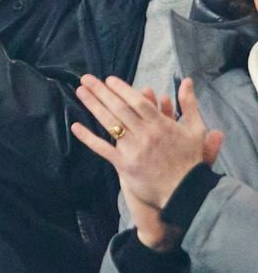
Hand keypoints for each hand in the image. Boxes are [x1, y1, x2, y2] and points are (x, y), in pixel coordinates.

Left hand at [71, 75, 222, 215]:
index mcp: (161, 124)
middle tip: (86, 79)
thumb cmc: (191, 161)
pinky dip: (88, 137)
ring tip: (80, 92)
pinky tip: (75, 126)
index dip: (122, 89)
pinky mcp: (124, 165)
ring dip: (93, 106)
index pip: (137, 101)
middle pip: (119, 108)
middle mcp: (145, 134)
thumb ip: (189, 104)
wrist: (185, 193)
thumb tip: (186, 80)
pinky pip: (103, 148)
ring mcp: (133, 149)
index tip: (109, 80)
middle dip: (101, 92)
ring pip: (110, 124)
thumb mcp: (196, 130)